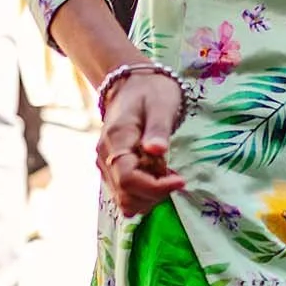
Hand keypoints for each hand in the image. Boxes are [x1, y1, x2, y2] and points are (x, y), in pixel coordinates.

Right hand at [97, 68, 187, 216]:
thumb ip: (158, 129)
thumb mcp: (160, 104)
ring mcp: (106, 166)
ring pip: (125, 201)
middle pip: (127, 196)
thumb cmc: (150, 91)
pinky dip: (144, 193)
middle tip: (175, 176)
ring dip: (150, 197)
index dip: (155, 187)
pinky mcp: (111, 170)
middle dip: (155, 194)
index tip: (180, 180)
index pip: (129, 179)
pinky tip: (158, 175)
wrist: (130, 84)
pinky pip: (125, 194)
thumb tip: (157, 151)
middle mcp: (105, 157)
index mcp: (116, 140)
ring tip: (167, 174)